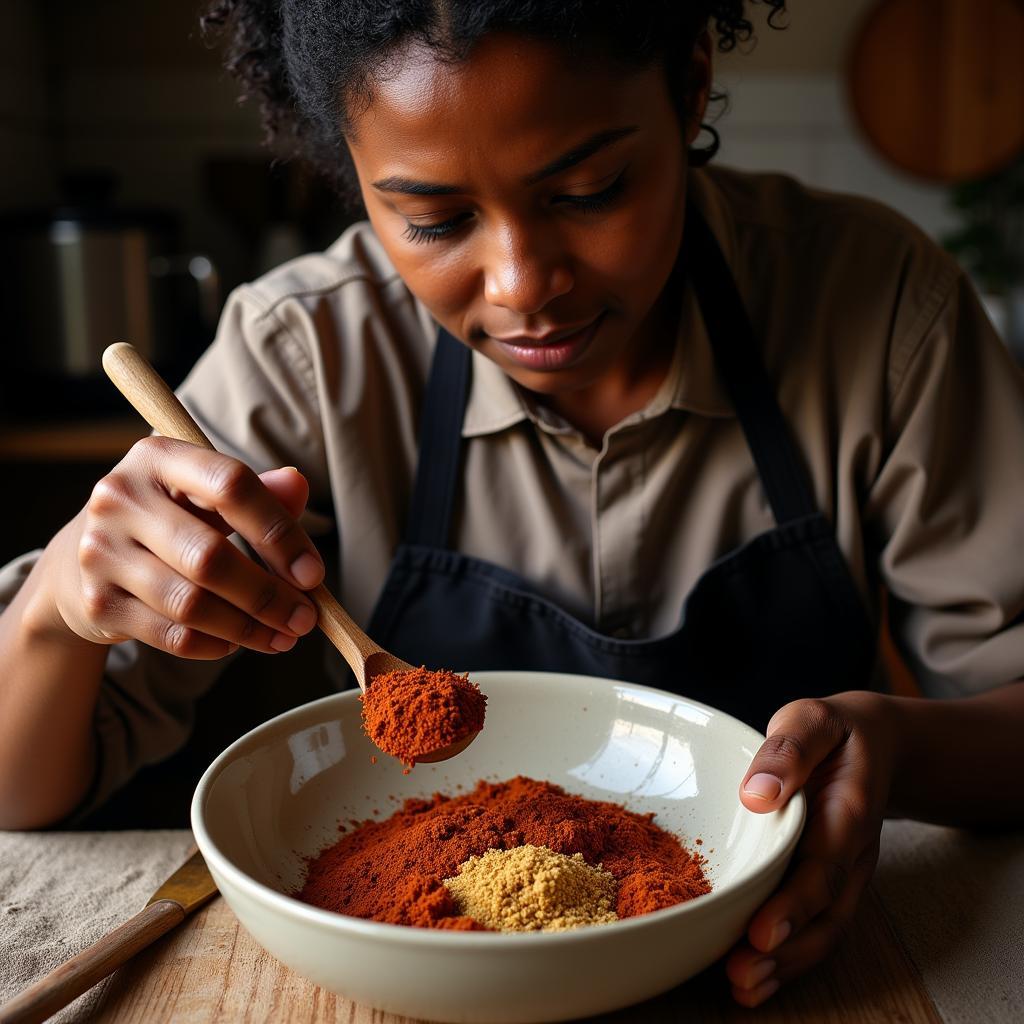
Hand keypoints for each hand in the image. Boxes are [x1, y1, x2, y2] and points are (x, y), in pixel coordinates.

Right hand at [53, 437, 324, 658]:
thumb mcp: (206, 495)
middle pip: (210, 557)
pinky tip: (238, 642)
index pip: (231, 486)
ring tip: (283, 637)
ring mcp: (102, 552)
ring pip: (191, 604)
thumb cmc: (168, 519)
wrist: (81, 558)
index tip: (313, 574)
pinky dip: (215, 644)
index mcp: (159, 457)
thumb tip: (298, 484)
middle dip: (269, 595)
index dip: (280, 533)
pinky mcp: (98, 602)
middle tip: (306, 618)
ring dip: (248, 627)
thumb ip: (258, 492)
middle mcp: (122, 498)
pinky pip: (171, 635)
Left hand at [725, 692, 896, 1006]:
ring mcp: (844, 875)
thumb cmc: (833, 732)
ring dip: (784, 965)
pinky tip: (753, 979)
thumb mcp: (812, 720)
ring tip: (741, 985)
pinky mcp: (829, 884)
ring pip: (822, 932)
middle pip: (825, 915)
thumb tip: (757, 794)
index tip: (762, 932)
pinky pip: (815, 929)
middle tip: (740, 972)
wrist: (873, 743)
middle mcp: (851, 854)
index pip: (824, 868)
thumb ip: (789, 750)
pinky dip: (788, 959)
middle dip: (785, 951)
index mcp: (848, 813)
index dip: (795, 905)